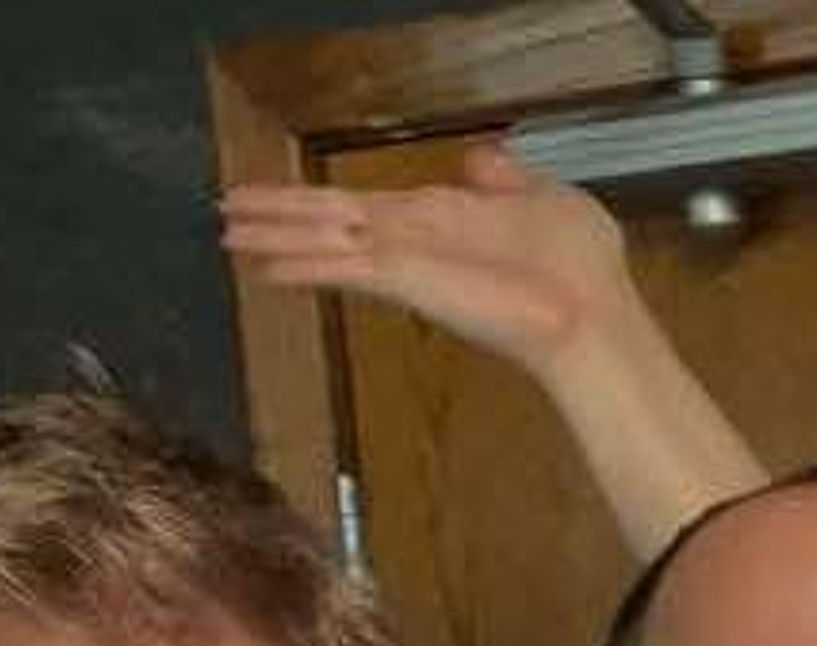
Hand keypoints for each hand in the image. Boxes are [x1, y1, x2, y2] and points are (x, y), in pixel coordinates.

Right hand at [221, 144, 638, 379]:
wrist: (589, 314)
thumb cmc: (577, 267)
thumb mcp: (541, 200)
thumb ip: (502, 182)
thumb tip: (480, 161)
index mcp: (440, 220)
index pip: (364, 207)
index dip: (321, 204)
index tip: (287, 205)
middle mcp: (415, 242)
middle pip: (331, 222)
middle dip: (278, 218)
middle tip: (227, 217)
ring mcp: (408, 263)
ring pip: (327, 241)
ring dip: (275, 237)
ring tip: (228, 235)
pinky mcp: (408, 279)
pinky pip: (346, 267)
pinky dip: (306, 266)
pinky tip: (267, 267)